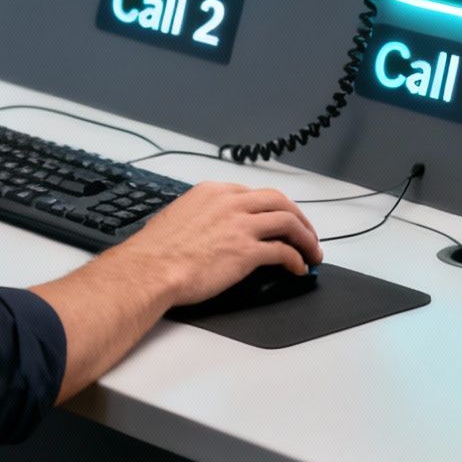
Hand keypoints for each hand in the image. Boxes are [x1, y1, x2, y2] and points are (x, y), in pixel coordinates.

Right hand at [112, 182, 322, 306]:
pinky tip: (298, 268)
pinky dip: (296, 259)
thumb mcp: (178, 216)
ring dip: (305, 238)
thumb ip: (201, 215)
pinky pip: (283, 252)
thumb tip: (209, 227)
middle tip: (306, 235)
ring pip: (288, 222)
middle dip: (299, 219)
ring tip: (311, 253)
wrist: (150, 269)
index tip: (280, 221)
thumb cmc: (156, 250)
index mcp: (214, 192)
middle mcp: (231, 203)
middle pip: (280, 202)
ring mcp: (241, 225)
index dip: (274, 209)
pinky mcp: (247, 251)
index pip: (255, 194)